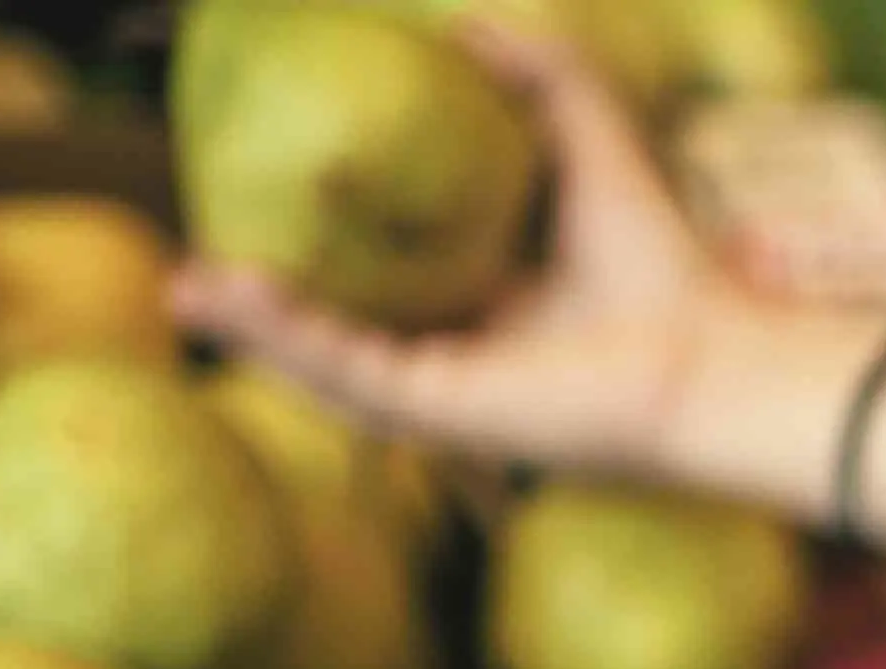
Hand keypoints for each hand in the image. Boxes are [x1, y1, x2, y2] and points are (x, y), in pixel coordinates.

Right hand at [172, 30, 885, 526]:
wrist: (706, 353)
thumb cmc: (663, 260)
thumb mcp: (590, 140)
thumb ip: (541, 77)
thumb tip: (469, 24)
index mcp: (484, 304)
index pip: (378, 277)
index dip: (313, 242)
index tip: (248, 194)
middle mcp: (455, 352)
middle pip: (333, 325)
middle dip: (257, 298)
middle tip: (186, 256)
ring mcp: (441, 391)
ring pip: (320, 357)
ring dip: (250, 323)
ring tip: (179, 281)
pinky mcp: (437, 414)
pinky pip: (341, 372)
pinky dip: (282, 338)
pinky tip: (226, 297)